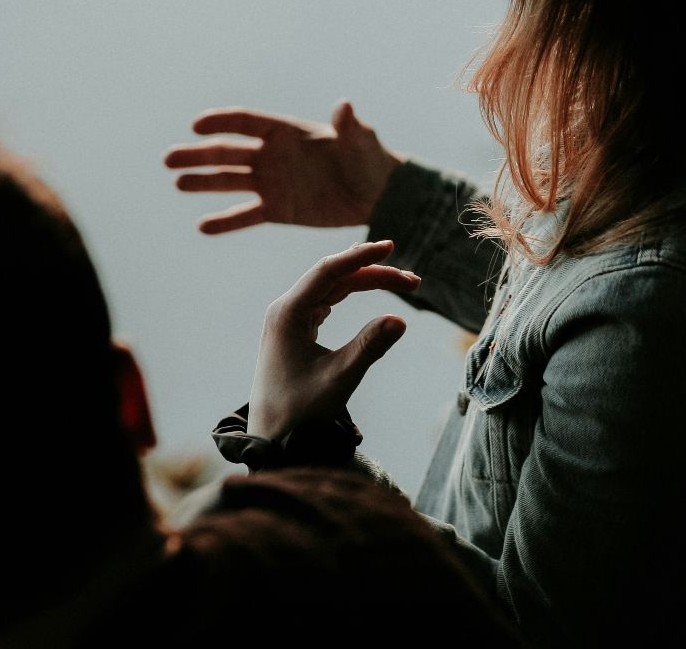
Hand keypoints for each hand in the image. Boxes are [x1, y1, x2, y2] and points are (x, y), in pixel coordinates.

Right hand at [164, 101, 402, 232]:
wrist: (376, 194)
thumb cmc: (370, 160)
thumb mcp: (360, 141)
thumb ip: (349, 127)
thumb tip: (345, 106)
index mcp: (287, 132)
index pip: (246, 122)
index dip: (221, 122)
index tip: (197, 126)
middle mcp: (272, 155)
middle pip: (227, 152)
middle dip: (198, 155)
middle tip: (168, 159)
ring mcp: (271, 183)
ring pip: (230, 182)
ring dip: (203, 182)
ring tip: (178, 183)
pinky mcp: (277, 210)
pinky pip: (246, 216)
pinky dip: (226, 221)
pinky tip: (203, 226)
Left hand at [249, 240, 414, 440]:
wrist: (272, 438)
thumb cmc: (300, 412)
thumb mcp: (339, 379)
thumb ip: (369, 347)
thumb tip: (401, 319)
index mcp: (287, 314)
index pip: (328, 271)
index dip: (361, 257)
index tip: (390, 247)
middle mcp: (285, 310)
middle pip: (334, 277)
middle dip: (374, 273)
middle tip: (413, 282)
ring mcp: (289, 319)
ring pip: (332, 288)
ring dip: (366, 282)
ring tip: (403, 284)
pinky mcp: (296, 330)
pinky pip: (327, 300)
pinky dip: (351, 293)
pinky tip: (368, 286)